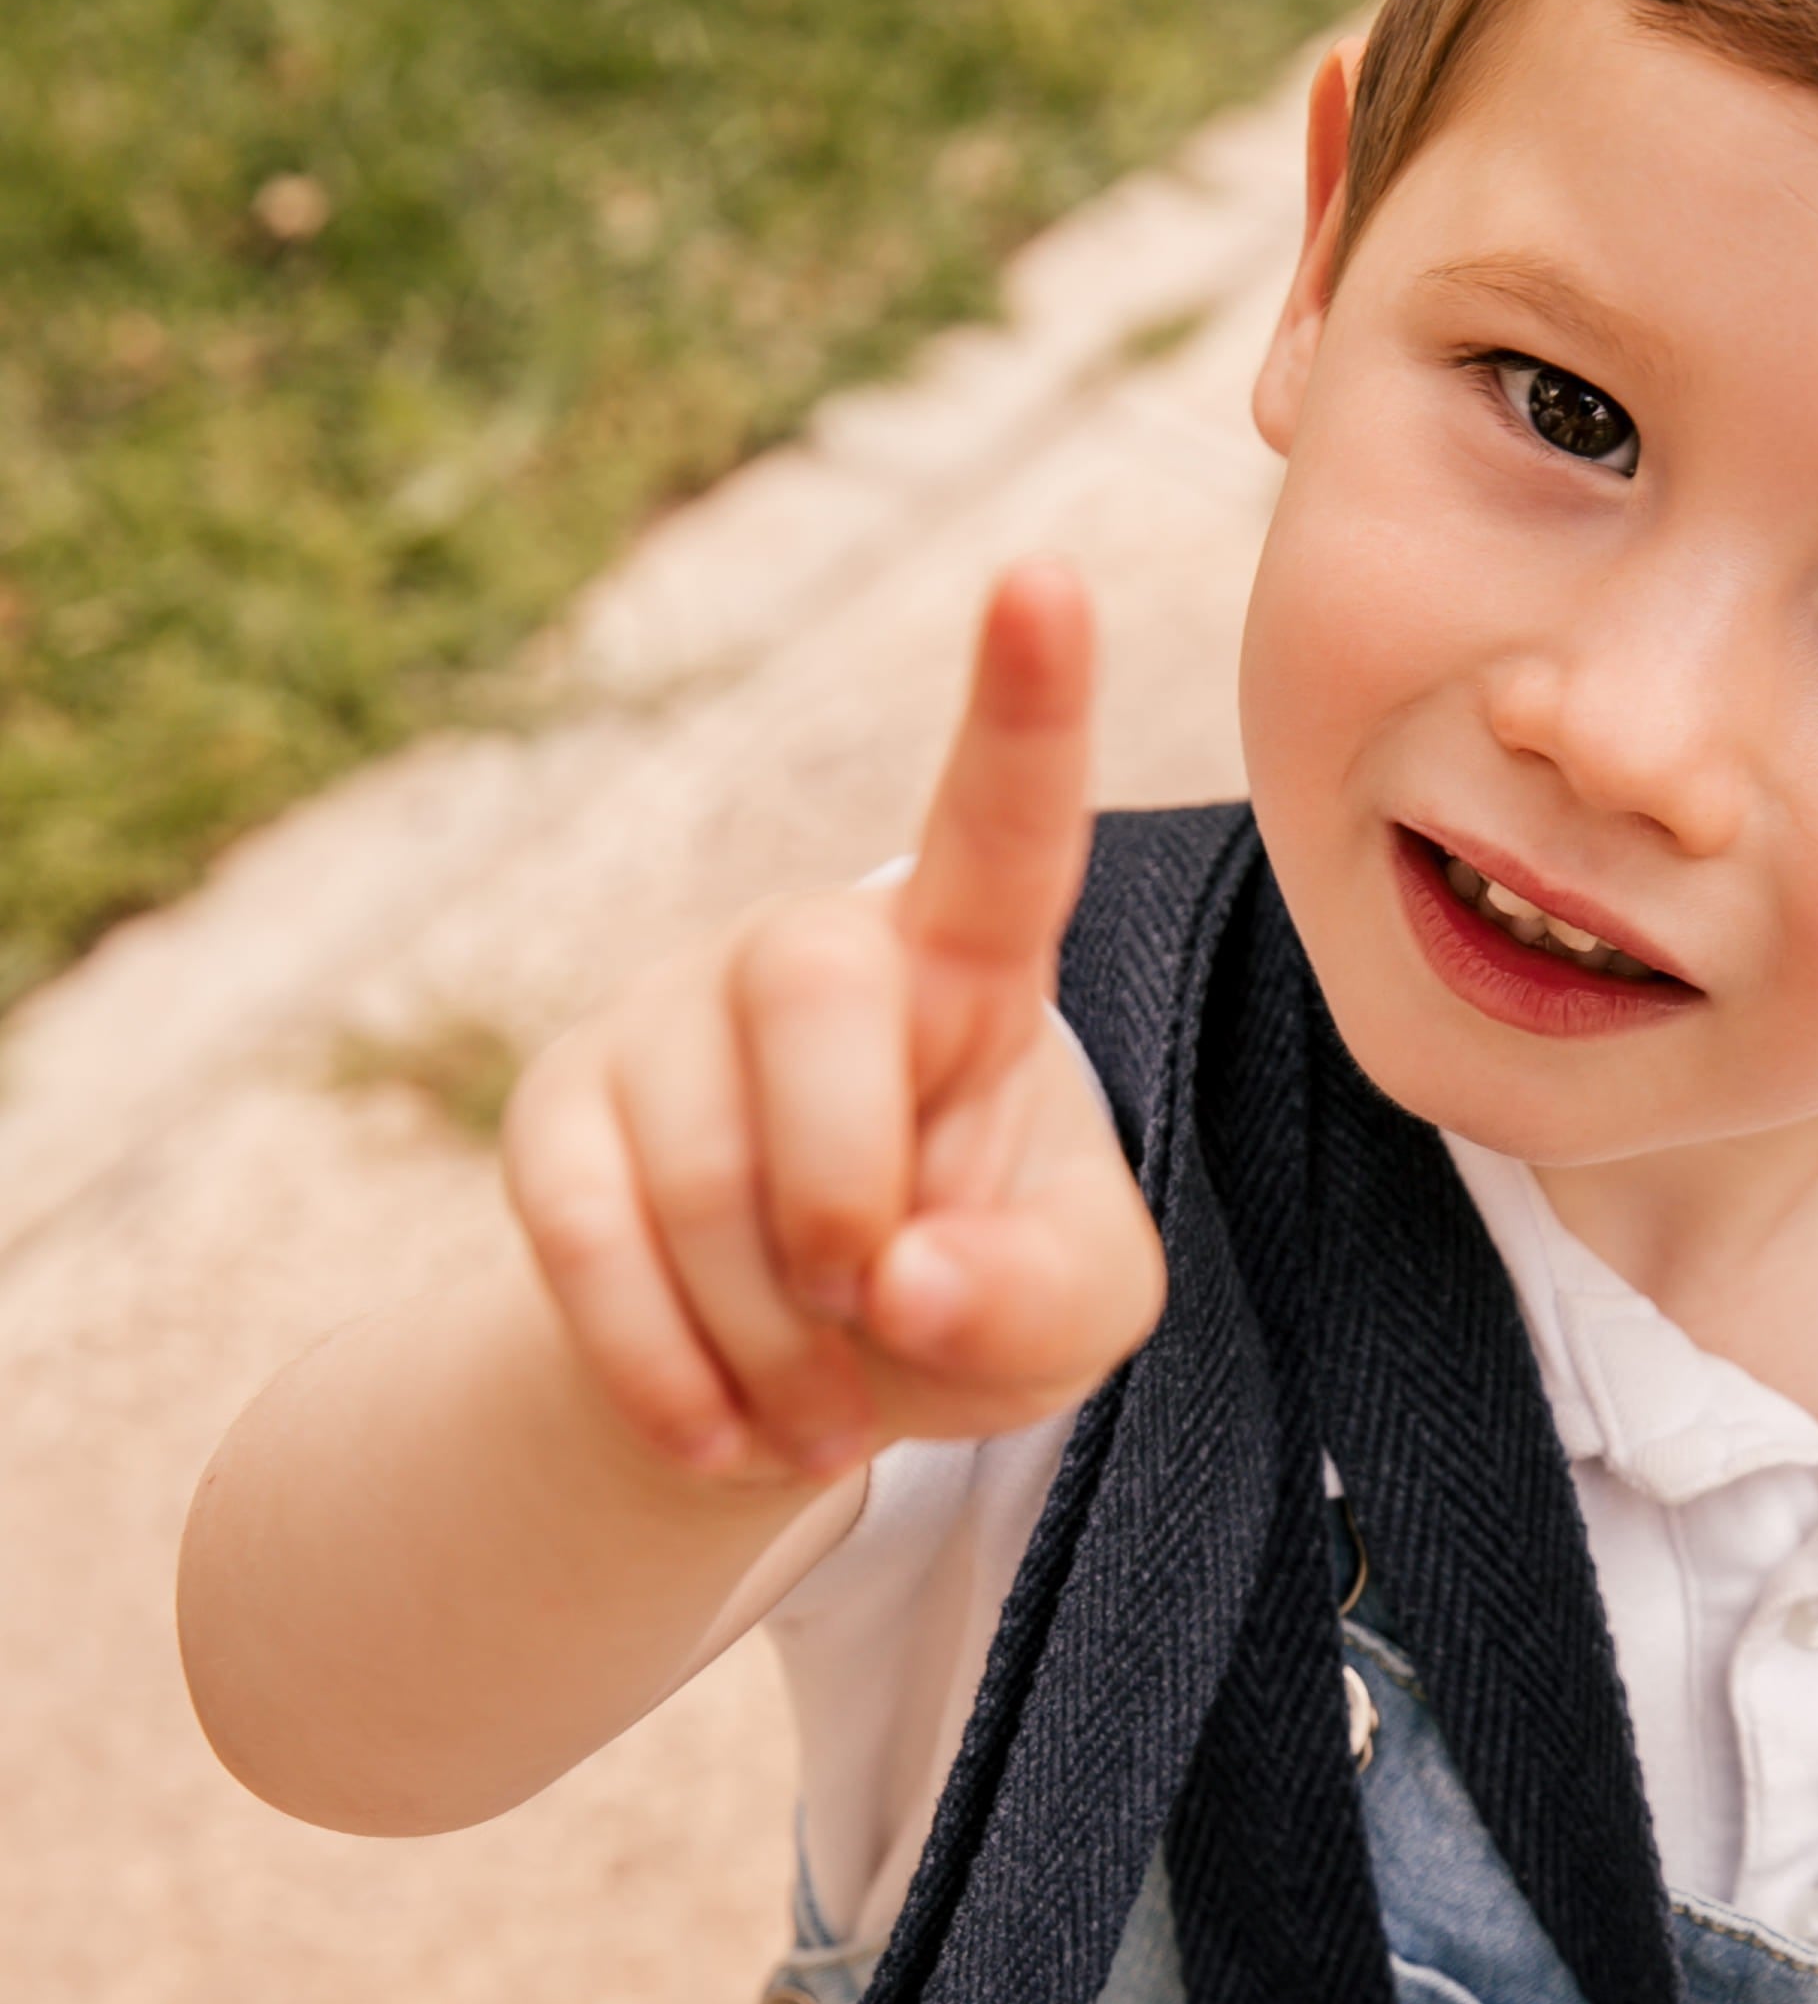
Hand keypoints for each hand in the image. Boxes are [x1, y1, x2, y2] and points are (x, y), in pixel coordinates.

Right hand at [503, 561, 1165, 1487]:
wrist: (801, 1375)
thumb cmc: (971, 1289)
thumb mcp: (1072, 1311)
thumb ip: (1045, 1291)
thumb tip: (904, 1278)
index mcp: (970, 965)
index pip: (1002, 828)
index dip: (1026, 706)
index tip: (1047, 574)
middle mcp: (809, 955)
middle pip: (811, 1001)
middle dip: (848, 1197)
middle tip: (883, 1318)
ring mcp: (665, 1021)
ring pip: (697, 1168)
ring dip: (775, 1342)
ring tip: (825, 1408)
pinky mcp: (558, 1115)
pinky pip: (581, 1237)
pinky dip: (664, 1371)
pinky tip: (725, 1430)